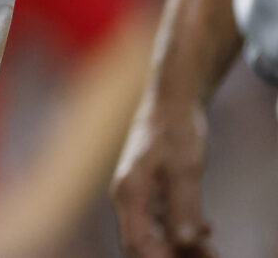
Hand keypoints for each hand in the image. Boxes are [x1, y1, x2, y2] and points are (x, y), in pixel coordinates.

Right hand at [113, 89, 216, 257]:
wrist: (171, 101)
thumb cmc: (174, 129)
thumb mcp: (185, 169)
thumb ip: (183, 206)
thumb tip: (183, 241)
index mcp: (130, 193)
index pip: (137, 242)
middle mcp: (130, 198)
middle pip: (145, 243)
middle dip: (172, 256)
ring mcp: (140, 196)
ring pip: (158, 235)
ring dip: (183, 248)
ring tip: (213, 253)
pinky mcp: (152, 191)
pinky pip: (165, 221)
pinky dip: (185, 232)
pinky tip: (208, 232)